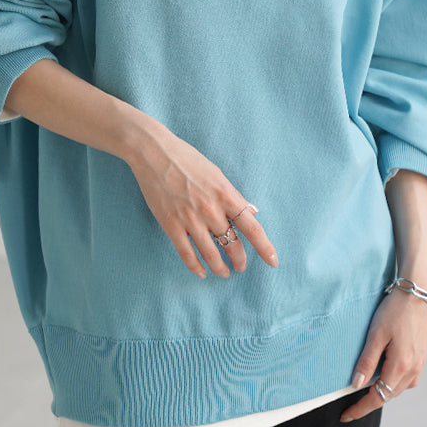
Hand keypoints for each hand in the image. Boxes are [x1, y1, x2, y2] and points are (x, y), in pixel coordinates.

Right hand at [126, 120, 278, 277]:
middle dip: (240, 259)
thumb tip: (252, 211)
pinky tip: (202, 272)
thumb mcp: (216, 173)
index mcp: (225, 194)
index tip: (273, 262)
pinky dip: (195, 266)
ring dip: (220, 267)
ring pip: (211, 253)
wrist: (154, 153)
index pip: (252, 227)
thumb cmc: (186, 159)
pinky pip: (186, 253)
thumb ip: (234, 195)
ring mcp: (190, 218)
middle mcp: (211, 209)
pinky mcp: (171, 224)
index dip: (265, 247)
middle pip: (232, 244)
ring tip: (224, 272)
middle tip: (241, 266)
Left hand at [339, 284, 426, 421]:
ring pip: (397, 388)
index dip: (361, 409)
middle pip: (388, 395)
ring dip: (381, 391)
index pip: (379, 397)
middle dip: (369, 401)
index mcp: (401, 366)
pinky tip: (382, 374)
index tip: (346, 415)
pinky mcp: (421, 358)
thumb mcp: (376, 334)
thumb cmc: (394, 311)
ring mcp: (419, 365)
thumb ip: (367, 361)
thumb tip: (356, 385)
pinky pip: (405, 378)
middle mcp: (413, 370)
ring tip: (362, 391)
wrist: (417, 295)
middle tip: (349, 404)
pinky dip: (391, 381)